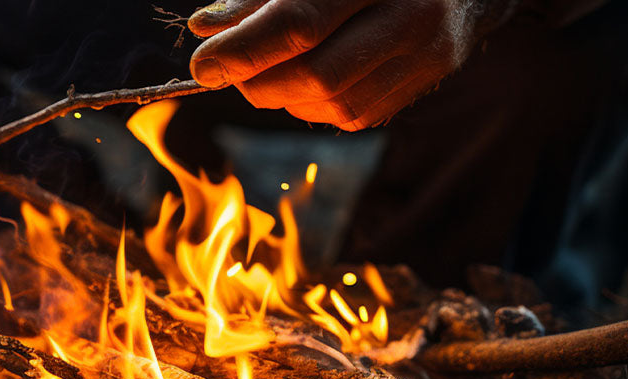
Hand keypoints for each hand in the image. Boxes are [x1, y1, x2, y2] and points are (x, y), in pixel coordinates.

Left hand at [189, 0, 481, 129]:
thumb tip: (206, 26)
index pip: (301, 22)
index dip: (244, 49)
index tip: (203, 64)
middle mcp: (410, 14)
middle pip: (317, 73)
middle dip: (257, 80)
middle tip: (225, 70)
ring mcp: (425, 54)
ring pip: (334, 103)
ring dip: (281, 96)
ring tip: (260, 72)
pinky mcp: (422, 82)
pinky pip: (353, 115)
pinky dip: (312, 104)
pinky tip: (299, 81)